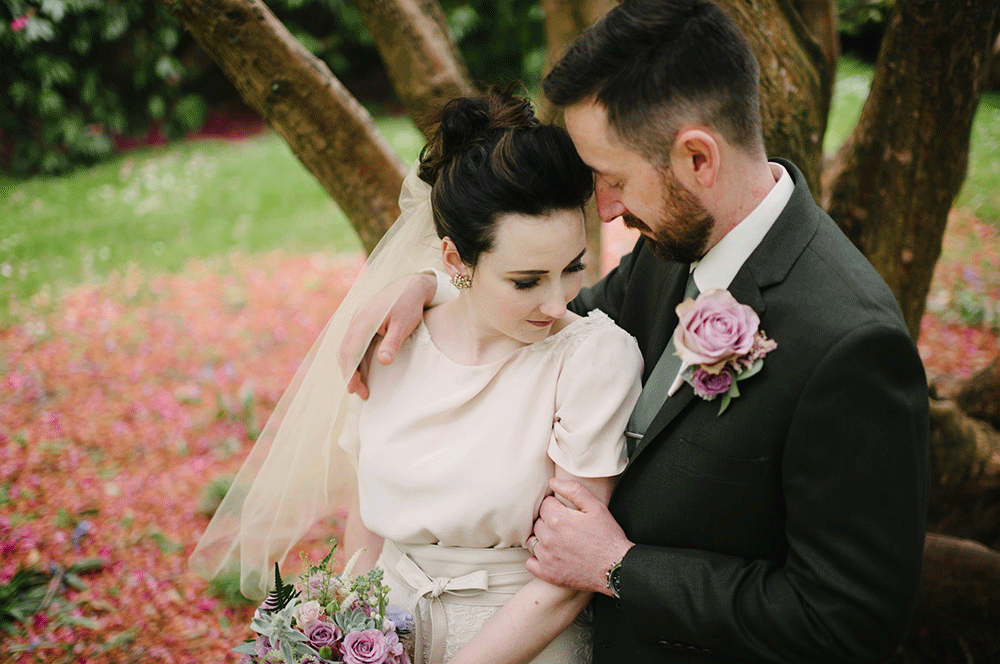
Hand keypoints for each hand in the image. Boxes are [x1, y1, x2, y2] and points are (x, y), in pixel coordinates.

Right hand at [338, 273, 436, 398]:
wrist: (412, 285)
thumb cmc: (408, 304)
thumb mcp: (403, 325)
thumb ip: (392, 343)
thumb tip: (383, 362)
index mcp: (362, 322)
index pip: (349, 352)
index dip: (349, 373)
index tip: (354, 389)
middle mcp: (356, 321)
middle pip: (345, 352)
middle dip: (350, 374)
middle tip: (360, 393)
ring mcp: (358, 320)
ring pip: (348, 348)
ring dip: (352, 367)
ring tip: (361, 386)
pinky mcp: (363, 322)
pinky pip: (354, 342)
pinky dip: (356, 357)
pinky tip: (363, 368)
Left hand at [526, 478, 632, 594]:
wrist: (616, 568)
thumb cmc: (608, 537)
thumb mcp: (596, 507)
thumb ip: (574, 491)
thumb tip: (552, 482)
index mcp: (558, 520)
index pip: (544, 505)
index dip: (556, 506)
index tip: (567, 513)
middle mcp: (549, 539)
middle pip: (537, 522)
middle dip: (549, 521)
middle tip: (566, 527)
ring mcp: (547, 558)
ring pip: (533, 541)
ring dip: (542, 539)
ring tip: (560, 541)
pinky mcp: (548, 574)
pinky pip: (530, 562)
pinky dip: (537, 558)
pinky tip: (551, 556)